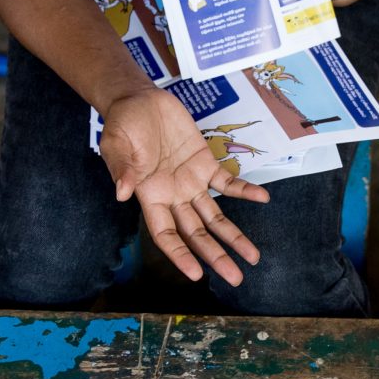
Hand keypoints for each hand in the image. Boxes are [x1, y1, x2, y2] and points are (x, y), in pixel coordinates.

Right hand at [97, 86, 268, 285]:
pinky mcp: (205, 163)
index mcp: (149, 197)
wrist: (139, 100)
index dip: (180, 255)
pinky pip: (227, 183)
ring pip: (215, 217)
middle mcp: (173, 197)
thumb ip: (122, 169)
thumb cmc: (122, 125)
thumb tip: (122, 193)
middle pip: (196, 234)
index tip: (196, 274)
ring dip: (234, 236)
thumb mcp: (115, 145)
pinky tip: (263, 198)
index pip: (166, 235)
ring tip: (253, 257)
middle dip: (215, 256)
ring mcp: (191, 182)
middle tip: (236, 278)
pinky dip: (244, 190)